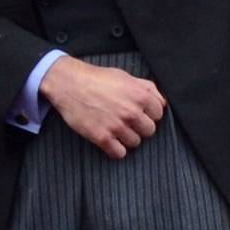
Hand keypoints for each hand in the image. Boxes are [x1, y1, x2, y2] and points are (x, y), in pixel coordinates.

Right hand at [39, 56, 166, 158]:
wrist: (67, 83)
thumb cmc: (95, 78)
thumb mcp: (124, 76)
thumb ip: (146, 88)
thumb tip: (162, 102)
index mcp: (139, 95)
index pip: (159, 114)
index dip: (148, 113)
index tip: (138, 111)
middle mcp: (131, 112)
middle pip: (149, 131)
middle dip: (138, 126)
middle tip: (125, 119)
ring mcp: (117, 126)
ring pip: (135, 143)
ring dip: (126, 137)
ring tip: (114, 126)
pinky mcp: (102, 138)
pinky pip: (120, 153)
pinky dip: (115, 148)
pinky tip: (108, 137)